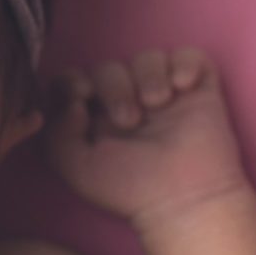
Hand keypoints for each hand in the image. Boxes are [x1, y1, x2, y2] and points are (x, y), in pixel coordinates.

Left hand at [39, 46, 249, 224]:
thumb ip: (57, 133)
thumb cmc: (130, 190)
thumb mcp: (77, 168)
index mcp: (95, 118)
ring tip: (158, 104)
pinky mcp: (198, 90)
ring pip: (147, 57)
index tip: (82, 93)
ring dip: (149, 75)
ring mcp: (163, 94)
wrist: (184, 199)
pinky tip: (183, 87)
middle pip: (108, 66)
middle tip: (130, 120)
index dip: (73, 80)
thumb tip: (72, 101)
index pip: (74, 81)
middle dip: (114, 86)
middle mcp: (128, 102)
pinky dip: (184, 63)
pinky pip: (189, 55)